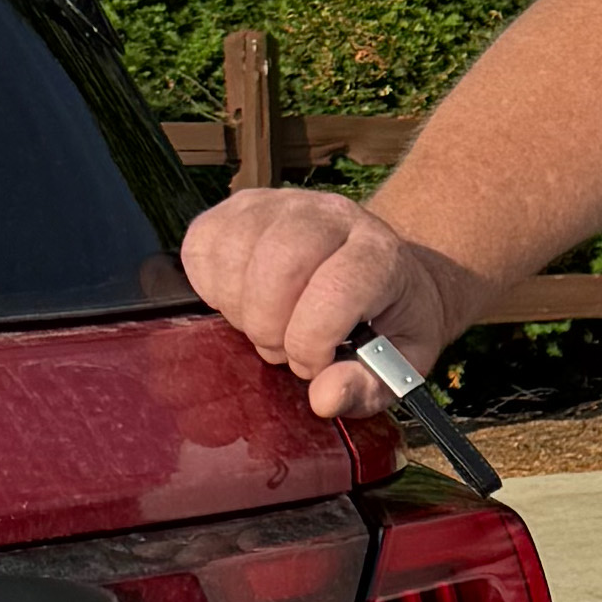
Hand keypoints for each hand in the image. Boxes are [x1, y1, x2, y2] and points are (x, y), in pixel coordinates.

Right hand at [179, 187, 477, 422]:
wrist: (380, 270)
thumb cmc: (387, 321)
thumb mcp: (398, 363)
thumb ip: (366, 386)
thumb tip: (324, 398)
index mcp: (379, 254)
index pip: (336, 290)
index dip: (312, 342)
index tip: (315, 364)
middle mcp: (331, 215)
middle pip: (279, 264)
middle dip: (270, 327)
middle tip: (283, 349)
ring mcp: (281, 204)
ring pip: (234, 255)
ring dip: (240, 309)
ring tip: (267, 325)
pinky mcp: (239, 206)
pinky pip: (203, 245)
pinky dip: (213, 288)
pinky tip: (243, 301)